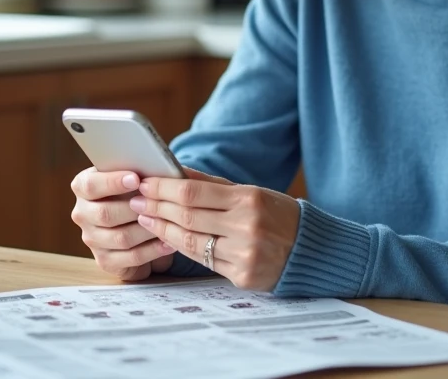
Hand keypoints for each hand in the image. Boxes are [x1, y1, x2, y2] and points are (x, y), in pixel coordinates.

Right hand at [70, 167, 175, 280]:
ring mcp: (92, 239)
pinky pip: (131, 256)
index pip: (90, 185)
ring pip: (120, 237)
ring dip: (147, 229)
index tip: (136, 179)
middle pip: (104, 214)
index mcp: (83, 187)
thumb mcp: (134, 178)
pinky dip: (153, 249)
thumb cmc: (137, 192)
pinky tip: (168, 242)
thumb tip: (155, 170)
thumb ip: (138, 173)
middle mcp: (82, 213)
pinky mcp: (105, 260)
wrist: (139, 224)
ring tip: (168, 221)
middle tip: (157, 202)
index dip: (112, 182)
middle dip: (135, 208)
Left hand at [130, 168, 300, 290]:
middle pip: (188, 216)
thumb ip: (212, 185)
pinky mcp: (243, 277)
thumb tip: (176, 171)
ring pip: (191, 242)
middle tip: (135, 200)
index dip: (163, 188)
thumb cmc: (278, 215)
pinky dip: (182, 248)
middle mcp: (247, 227)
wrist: (312, 250)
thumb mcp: (252, 192)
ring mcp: (244, 254)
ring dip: (162, 229)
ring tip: (145, 219)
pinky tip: (168, 239)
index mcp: (249, 199)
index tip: (143, 183)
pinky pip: (203, 261)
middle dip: (156, 207)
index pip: (193, 193)